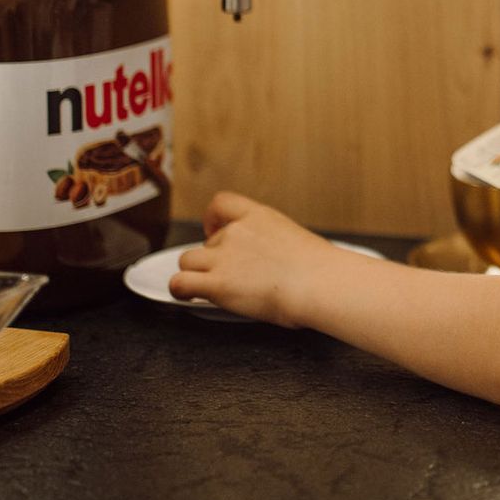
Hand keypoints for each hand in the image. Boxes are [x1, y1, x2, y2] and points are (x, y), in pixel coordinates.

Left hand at [169, 191, 332, 326]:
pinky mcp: (217, 283)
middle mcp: (237, 232)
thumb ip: (274, 243)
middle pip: (207, 241)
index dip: (212, 219)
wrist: (320, 284)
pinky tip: (186, 295)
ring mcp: (224, 257)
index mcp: (259, 217)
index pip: (222, 203)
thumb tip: (272, 260)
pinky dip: (179, 290)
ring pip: (188, 260)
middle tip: (230, 275)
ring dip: (195, 272)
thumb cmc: (320, 270)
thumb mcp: (297, 240)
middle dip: (214, 258)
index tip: (215, 231)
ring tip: (204, 286)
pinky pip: (180, 283)